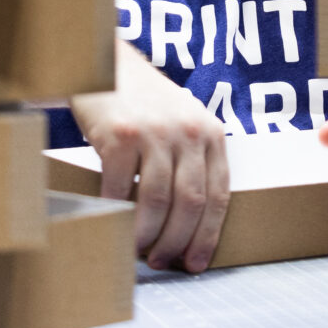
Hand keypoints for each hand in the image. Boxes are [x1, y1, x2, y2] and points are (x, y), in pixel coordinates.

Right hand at [70, 38, 229, 272]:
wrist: (108, 64)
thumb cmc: (145, 103)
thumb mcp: (183, 122)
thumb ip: (192, 160)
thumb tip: (188, 225)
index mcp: (210, 132)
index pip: (219, 194)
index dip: (208, 235)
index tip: (196, 264)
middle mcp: (188, 131)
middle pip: (190, 203)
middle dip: (177, 242)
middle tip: (162, 262)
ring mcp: (155, 132)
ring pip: (157, 202)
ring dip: (147, 236)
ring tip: (139, 251)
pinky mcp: (121, 136)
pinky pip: (121, 190)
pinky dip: (117, 215)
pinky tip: (113, 225)